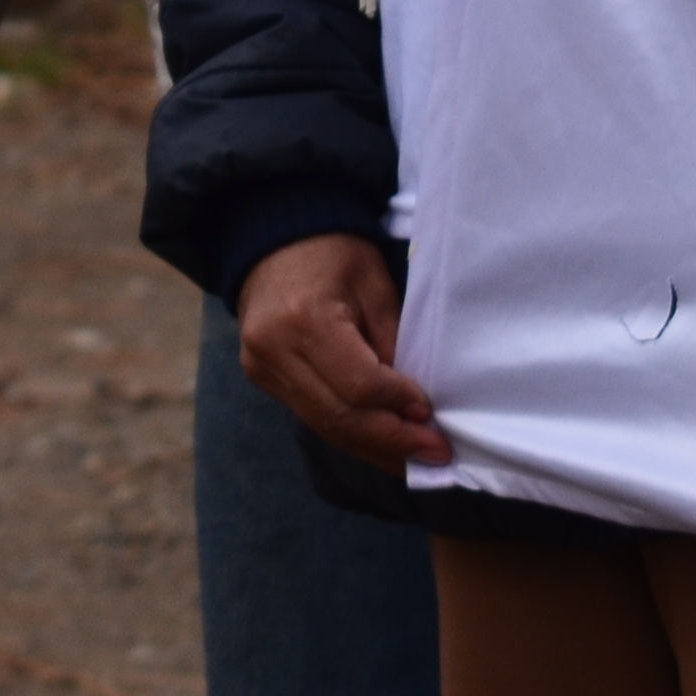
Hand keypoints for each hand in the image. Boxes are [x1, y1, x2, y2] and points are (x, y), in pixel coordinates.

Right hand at [237, 232, 446, 467]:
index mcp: (306, 319)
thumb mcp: (375, 286)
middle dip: (392, 441)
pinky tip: (381, 441)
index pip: (360, 385)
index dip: (399, 403)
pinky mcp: (260, 378)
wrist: (273, 236)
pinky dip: (349, 432)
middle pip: (340, 417)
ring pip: (324, 425)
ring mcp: (261, 368)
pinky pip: (311, 416)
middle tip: (435, 454)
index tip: (431, 413)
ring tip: (414, 458)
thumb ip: (392, 343)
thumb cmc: (334, 252)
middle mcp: (275, 350)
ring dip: (373, 447)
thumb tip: (414, 404)